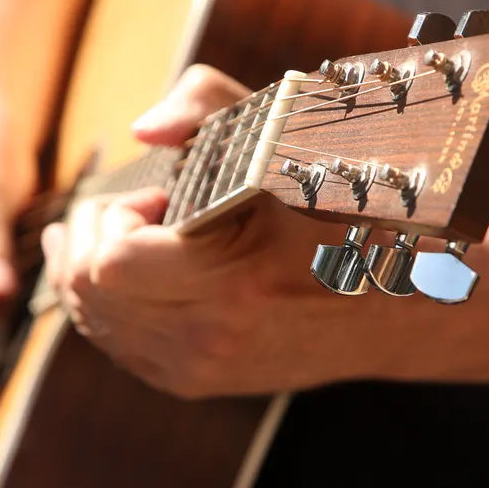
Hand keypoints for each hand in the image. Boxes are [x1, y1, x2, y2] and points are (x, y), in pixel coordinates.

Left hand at [42, 65, 378, 398]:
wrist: (401, 305)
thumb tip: (143, 129)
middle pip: (87, 294)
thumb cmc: (348, 210)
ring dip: (93, 269)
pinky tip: (137, 272)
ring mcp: (201, 369)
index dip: (114, 215)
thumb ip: (208, 105)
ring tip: (133, 232)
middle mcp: (211, 340)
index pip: (109, 262)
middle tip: (139, 207)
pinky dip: (110, 303)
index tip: (160, 194)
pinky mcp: (196, 382)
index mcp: (235, 283)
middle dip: (91, 236)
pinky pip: (117, 345)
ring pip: (93, 322)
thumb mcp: (293, 138)